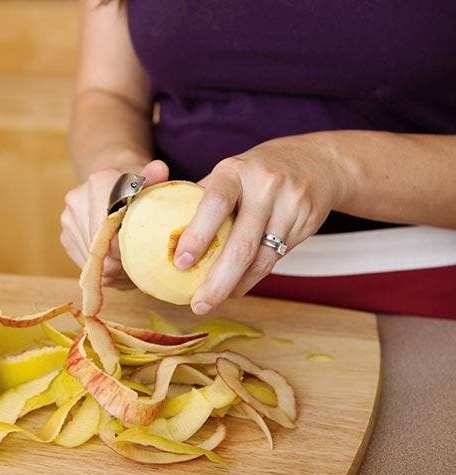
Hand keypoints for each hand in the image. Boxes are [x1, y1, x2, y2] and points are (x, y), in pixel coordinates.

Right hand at [61, 160, 168, 282]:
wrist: (113, 183)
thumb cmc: (137, 186)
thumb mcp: (150, 181)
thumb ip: (155, 177)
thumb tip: (160, 168)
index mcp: (98, 184)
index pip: (112, 229)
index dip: (128, 247)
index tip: (144, 254)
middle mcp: (77, 201)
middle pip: (100, 249)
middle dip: (121, 261)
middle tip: (140, 263)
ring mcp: (68, 220)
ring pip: (92, 260)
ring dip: (113, 267)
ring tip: (130, 262)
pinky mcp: (66, 236)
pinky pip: (85, 263)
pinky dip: (102, 268)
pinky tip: (116, 261)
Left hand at [173, 134, 350, 313]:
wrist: (317, 162)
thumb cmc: (256, 172)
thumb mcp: (228, 173)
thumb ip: (201, 200)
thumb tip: (165, 236)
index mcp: (235, 170)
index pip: (215, 204)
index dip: (197, 235)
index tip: (180, 263)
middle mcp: (265, 185)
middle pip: (241, 243)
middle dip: (217, 281)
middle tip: (198, 305)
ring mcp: (290, 204)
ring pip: (261, 258)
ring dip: (235, 286)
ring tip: (214, 300)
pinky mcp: (307, 223)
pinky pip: (275, 259)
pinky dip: (253, 278)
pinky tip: (237, 286)